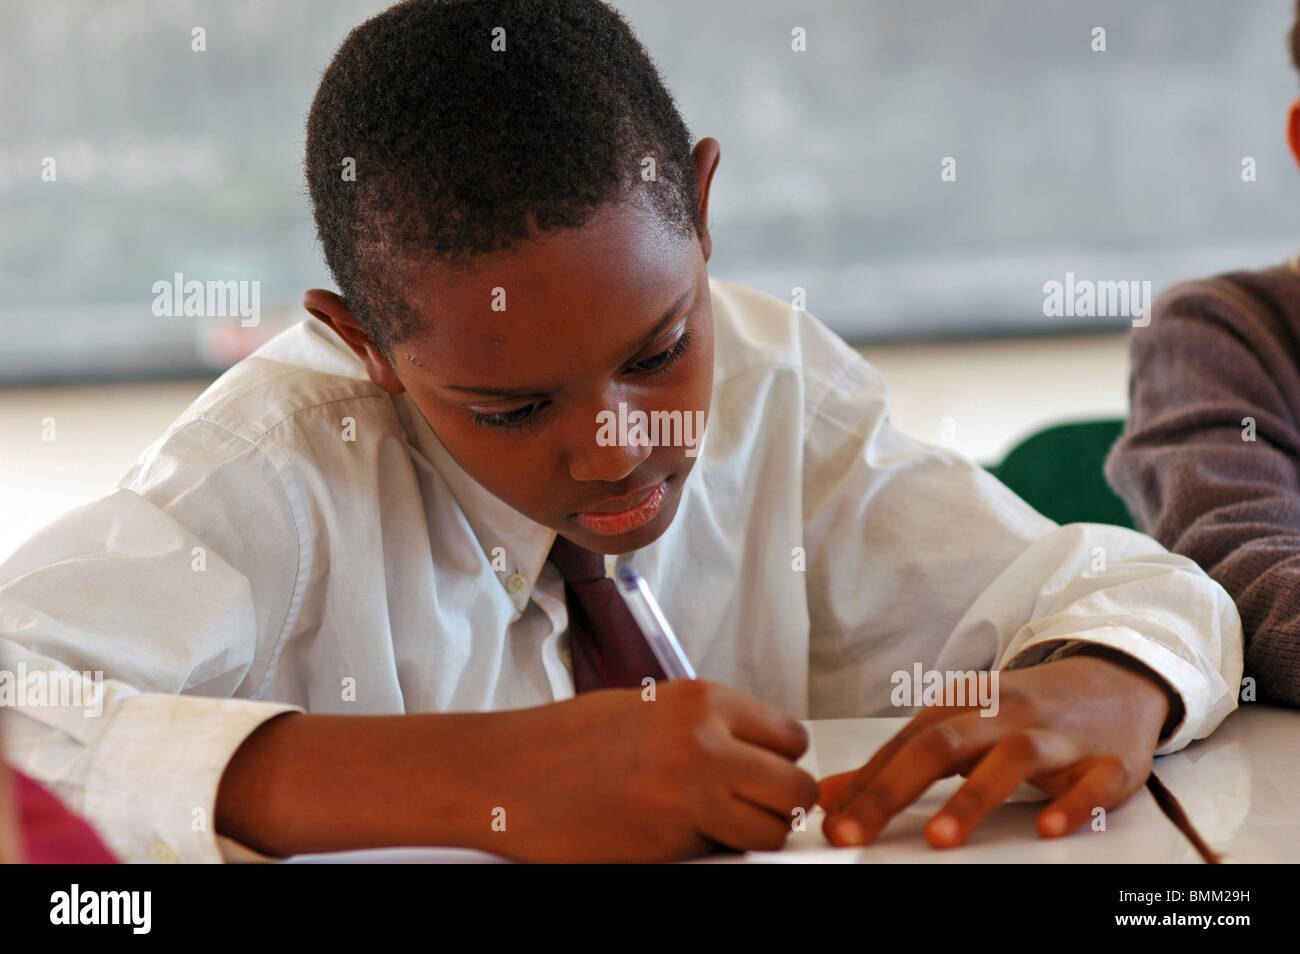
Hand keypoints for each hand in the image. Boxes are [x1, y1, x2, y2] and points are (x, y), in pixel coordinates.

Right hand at [486, 679, 819, 861]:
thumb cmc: (569, 741)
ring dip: (754, 837)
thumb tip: (760, 762)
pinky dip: (711, 854)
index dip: (781, 764)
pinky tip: (674, 838)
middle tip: (751, 812)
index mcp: (702, 701)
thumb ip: (708, 730)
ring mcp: (689, 797)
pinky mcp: (668, 845)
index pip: (792, 739)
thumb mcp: (650, 710)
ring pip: (771, 832)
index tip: (763, 777)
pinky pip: (723, 857)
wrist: (507, 774)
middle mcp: (705, 743)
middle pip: (796, 790)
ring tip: (716, 830)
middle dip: (781, 807)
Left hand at [818, 653, 1173, 848]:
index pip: (905, 743)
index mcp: (964, 705)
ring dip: (974, 797)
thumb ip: (895, 763)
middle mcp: (1005, 714)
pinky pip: (1094, 783)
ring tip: (940, 839)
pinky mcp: (1109, 761)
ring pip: (1014, 758)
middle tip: (855, 832)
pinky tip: (1047, 828)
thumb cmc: (1022, 712)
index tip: (831, 820)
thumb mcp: (958, 727)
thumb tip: (831, 796)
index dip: (865, 782)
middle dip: (893, 789)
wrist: (1115, 679)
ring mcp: (1059, 736)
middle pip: (943, 744)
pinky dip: (1073, 804)